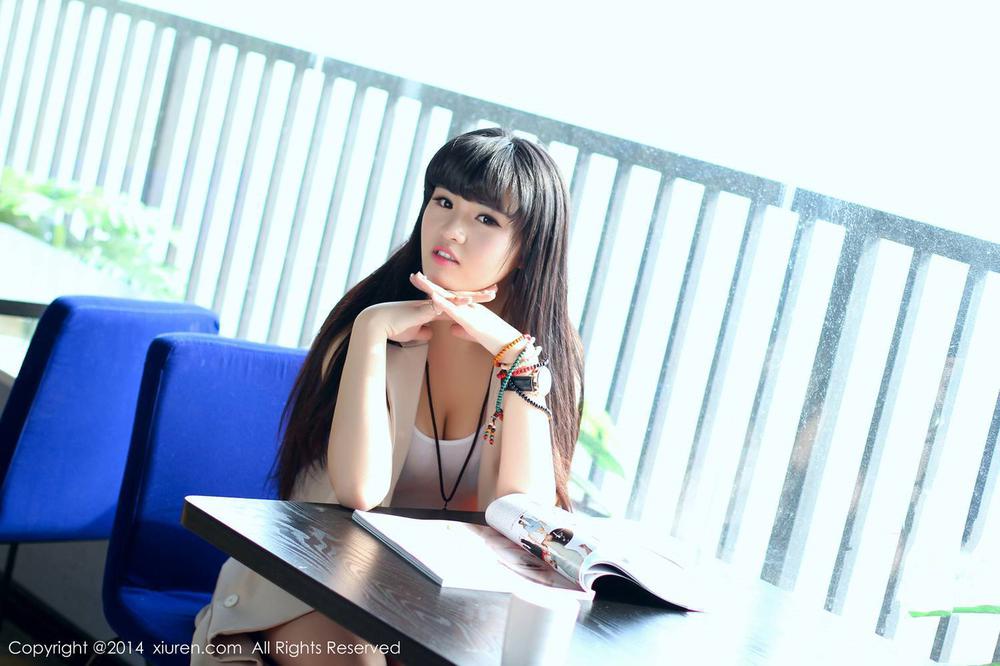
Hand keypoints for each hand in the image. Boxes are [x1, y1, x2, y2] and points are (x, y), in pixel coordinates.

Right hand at [358, 280, 496, 344]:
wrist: (377, 323)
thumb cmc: (393, 328)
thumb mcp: (413, 333)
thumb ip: (423, 332)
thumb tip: (430, 334)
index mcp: (432, 308)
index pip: (455, 304)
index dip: (469, 302)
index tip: (484, 301)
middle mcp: (433, 303)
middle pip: (459, 298)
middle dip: (477, 295)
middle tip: (494, 290)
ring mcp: (429, 304)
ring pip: (456, 298)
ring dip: (473, 296)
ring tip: (490, 294)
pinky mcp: (424, 309)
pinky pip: (444, 305)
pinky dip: (456, 303)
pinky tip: (469, 301)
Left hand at [409, 272, 540, 361]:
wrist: (511, 346)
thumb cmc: (495, 341)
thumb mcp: (475, 335)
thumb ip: (463, 330)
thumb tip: (451, 329)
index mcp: (468, 310)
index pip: (448, 298)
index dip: (434, 291)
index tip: (421, 284)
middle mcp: (468, 308)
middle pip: (445, 293)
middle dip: (428, 285)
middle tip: (413, 275)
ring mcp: (469, 313)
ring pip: (448, 298)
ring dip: (432, 290)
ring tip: (419, 280)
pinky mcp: (471, 321)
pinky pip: (455, 311)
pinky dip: (443, 304)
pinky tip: (433, 297)